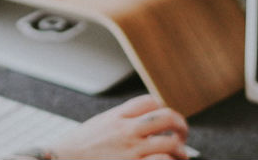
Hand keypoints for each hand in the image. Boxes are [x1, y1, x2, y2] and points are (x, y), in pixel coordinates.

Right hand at [47, 95, 188, 159]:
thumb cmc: (75, 149)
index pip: (150, 102)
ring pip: (170, 142)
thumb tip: (134, 119)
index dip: (163, 108)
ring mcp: (130, 150)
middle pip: (166, 117)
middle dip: (180, 125)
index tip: (165, 120)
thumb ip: (116, 121)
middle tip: (182, 135)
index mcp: (116, 117)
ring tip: (181, 156)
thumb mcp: (96, 126)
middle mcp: (126, 130)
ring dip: (180, 150)